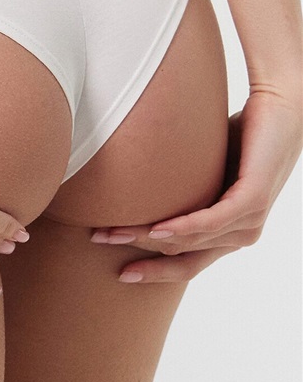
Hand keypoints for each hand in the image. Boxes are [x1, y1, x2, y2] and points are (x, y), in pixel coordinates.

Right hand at [89, 88, 301, 283]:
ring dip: (147, 237)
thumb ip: (180, 188)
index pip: (187, 264)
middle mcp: (241, 235)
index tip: (119, 274)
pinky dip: (183, 227)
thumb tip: (132, 185)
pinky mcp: (253, 199)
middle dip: (138, 253)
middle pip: (183, 257)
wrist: (281, 107)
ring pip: (191, 240)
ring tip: (113, 231)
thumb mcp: (203, 170)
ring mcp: (250, 221)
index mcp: (228, 233)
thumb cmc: (242, 134)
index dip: (153, 272)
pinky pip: (212, 221)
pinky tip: (157, 229)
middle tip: (99, 240)